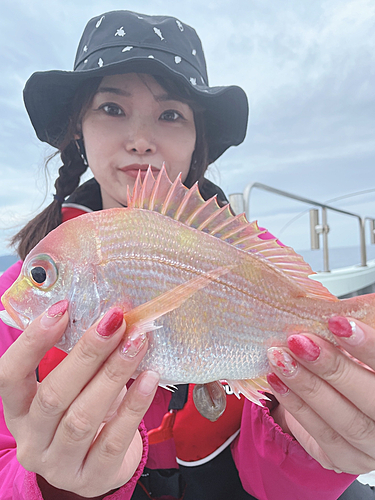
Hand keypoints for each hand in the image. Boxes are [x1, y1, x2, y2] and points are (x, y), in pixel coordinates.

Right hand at [0, 301, 158, 496]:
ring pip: (82, 418)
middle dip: (87, 353)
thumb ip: (81, 357)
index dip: (32, 342)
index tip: (63, 309)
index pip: (9, 376)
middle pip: (52, 395)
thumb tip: (108, 315)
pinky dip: (134, 406)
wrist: (103, 462)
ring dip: (113, 374)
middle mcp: (32, 440)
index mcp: (18, 411)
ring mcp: (59, 465)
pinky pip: (113, 440)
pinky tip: (149, 378)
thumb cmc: (86, 410)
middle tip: (115, 321)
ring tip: (136, 343)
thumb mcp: (75, 385)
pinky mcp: (92, 479)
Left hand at [266, 317, 374, 474]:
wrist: (340, 401)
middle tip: (299, 341)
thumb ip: (353, 331)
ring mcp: (373, 446)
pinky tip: (278, 380)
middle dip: (332, 367)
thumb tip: (345, 307)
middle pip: (371, 398)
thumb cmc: (353, 365)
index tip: (337, 322)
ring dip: (307, 385)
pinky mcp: (347, 459)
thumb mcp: (357, 345)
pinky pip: (321, 435)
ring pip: (344, 420)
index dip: (369, 347)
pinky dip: (296, 404)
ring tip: (280, 357)